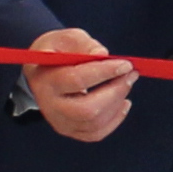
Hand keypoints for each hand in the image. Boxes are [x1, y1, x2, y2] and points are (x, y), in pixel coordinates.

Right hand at [31, 26, 136, 142]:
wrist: (41, 71)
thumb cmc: (57, 52)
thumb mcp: (67, 38)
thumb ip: (84, 44)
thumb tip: (103, 54)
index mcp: (46, 80)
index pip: (77, 80)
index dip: (105, 72)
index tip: (126, 64)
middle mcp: (50, 106)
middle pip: (87, 109)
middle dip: (115, 92)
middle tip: (131, 74)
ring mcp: (60, 122)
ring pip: (94, 123)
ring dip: (118, 104)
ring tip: (127, 83)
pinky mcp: (70, 130)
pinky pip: (96, 133)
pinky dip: (115, 119)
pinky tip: (123, 102)